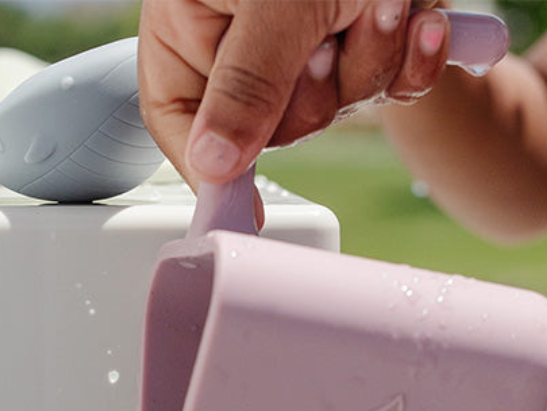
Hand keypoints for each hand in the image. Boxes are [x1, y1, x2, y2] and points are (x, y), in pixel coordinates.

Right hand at [139, 0, 452, 185]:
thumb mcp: (272, 3)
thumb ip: (244, 85)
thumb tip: (211, 164)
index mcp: (189, 24)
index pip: (180, 123)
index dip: (213, 166)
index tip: (240, 206)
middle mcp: (240, 38)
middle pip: (267, 128)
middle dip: (314, 92)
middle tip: (329, 37)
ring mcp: (303, 42)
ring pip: (332, 108)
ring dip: (370, 62)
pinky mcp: (359, 37)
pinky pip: (383, 84)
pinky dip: (409, 54)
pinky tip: (414, 13)